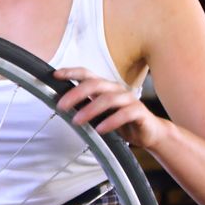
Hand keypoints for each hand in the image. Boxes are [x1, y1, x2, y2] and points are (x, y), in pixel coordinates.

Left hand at [54, 67, 168, 149]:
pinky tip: (100, 129)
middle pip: (95, 84)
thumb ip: (85, 106)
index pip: (87, 75)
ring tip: (76, 121)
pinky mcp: (139, 112)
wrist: (149, 132)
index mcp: (105, 87)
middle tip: (61, 106)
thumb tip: (62, 104)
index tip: (55, 74)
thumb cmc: (121, 121)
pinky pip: (124, 114)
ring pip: (108, 99)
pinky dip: (111, 122)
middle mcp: (116, 89)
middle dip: (76, 94)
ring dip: (90, 110)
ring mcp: (129, 99)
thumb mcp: (100, 113)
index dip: (71, 72)